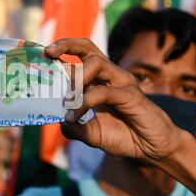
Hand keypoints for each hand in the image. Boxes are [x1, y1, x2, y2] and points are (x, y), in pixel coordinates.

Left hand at [46, 38, 184, 161]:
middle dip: (66, 46)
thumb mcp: (92, 134)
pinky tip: (74, 115)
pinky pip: (104, 92)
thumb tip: (59, 121)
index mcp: (100, 81)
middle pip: (88, 48)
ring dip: (75, 80)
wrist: (153, 149)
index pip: (80, 56)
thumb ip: (74, 127)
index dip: (62, 50)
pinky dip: (85, 102)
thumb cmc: (124, 136)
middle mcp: (111, 76)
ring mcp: (122, 83)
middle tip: (48, 54)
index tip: (42, 53)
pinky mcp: (131, 95)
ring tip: (66, 101)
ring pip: (96, 64)